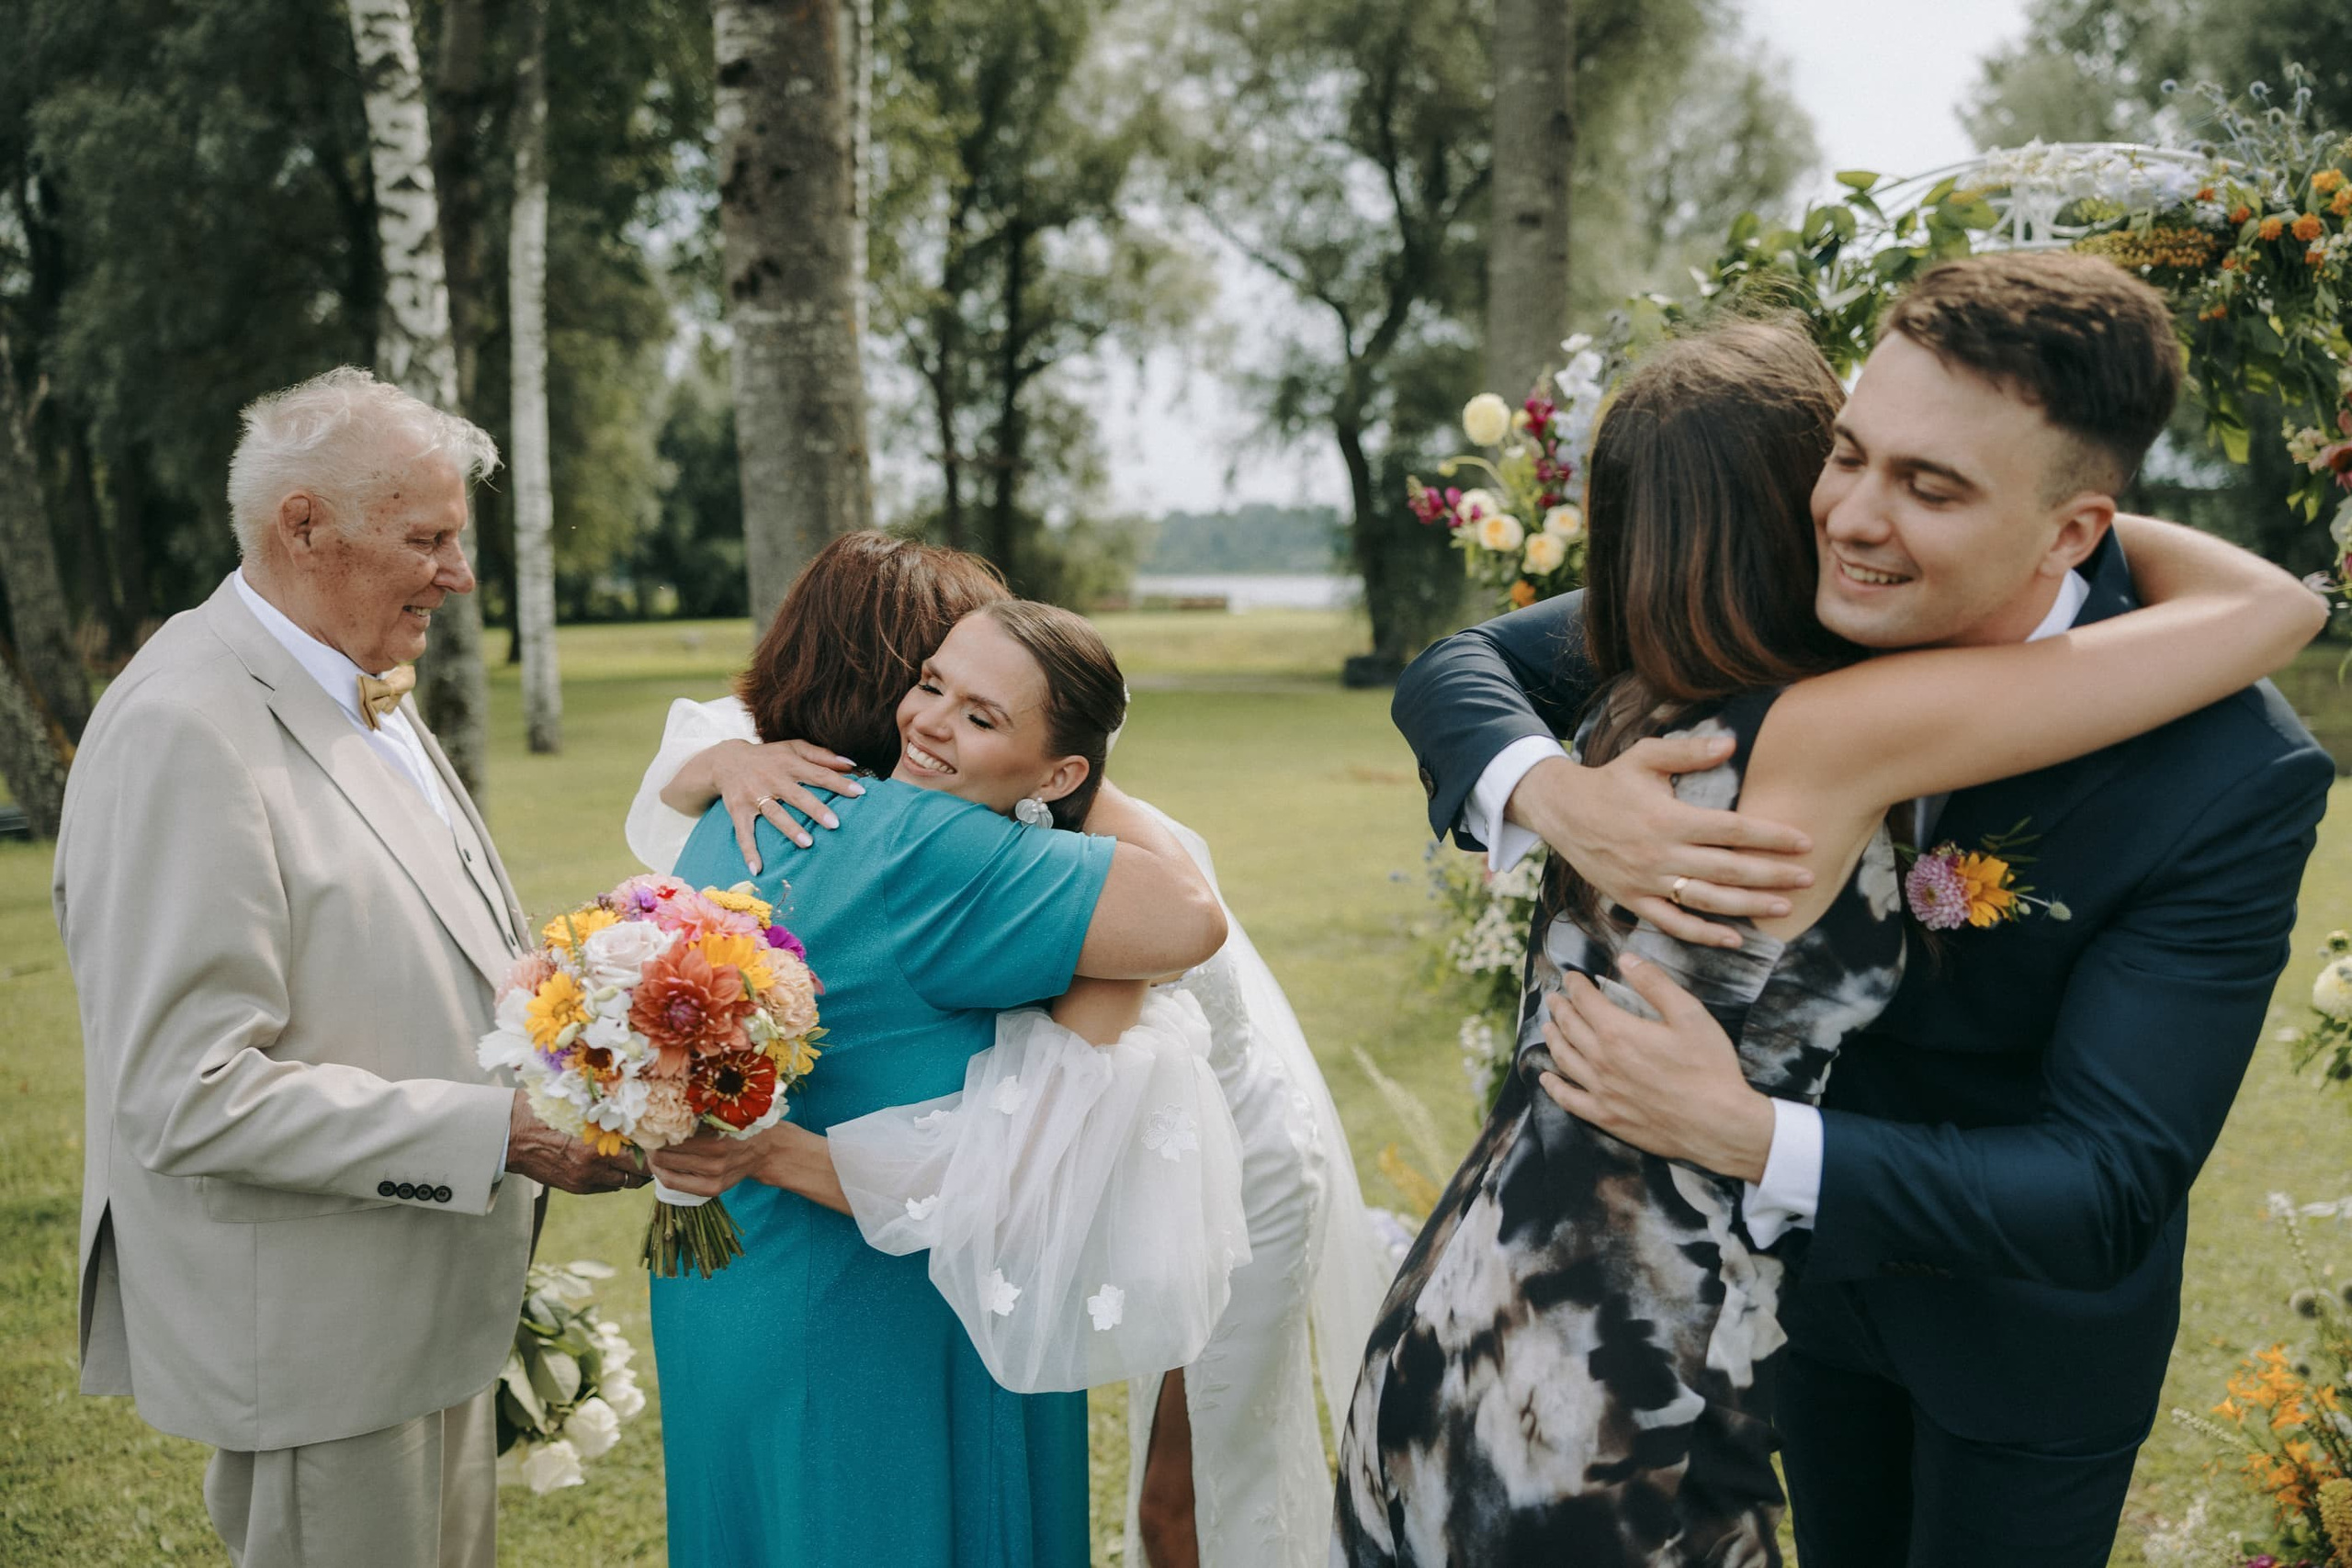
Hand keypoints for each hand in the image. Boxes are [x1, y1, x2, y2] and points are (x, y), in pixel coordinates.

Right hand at [503, 1092, 647, 1194]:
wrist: (509, 1135)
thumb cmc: (543, 1112)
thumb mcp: (578, 1108)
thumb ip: (607, 1114)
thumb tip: (637, 1111)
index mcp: (595, 1147)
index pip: (641, 1157)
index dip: (655, 1150)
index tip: (662, 1140)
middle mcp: (593, 1168)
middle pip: (638, 1175)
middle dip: (648, 1164)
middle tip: (654, 1150)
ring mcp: (584, 1181)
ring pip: (624, 1183)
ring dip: (631, 1171)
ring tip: (634, 1155)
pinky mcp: (575, 1188)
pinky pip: (606, 1187)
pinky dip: (613, 1177)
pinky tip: (611, 1161)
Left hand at [646, 1126, 785, 1198]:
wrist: (766, 1148)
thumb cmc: (740, 1123)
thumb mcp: (723, 1112)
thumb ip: (697, 1114)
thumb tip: (660, 1112)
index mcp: (716, 1136)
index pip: (671, 1135)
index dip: (654, 1129)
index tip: (645, 1122)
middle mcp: (715, 1159)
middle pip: (665, 1154)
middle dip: (651, 1145)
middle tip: (645, 1135)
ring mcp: (713, 1177)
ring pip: (667, 1170)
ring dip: (654, 1159)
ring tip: (650, 1148)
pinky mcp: (712, 1190)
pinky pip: (675, 1184)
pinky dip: (663, 1173)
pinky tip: (661, 1165)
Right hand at [705, 739, 861, 870]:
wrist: (726, 760)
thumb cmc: (770, 756)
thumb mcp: (794, 748)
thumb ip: (822, 755)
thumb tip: (852, 763)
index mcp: (789, 764)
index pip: (818, 774)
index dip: (839, 783)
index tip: (860, 793)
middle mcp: (772, 779)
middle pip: (797, 795)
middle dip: (815, 809)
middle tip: (835, 824)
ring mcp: (754, 795)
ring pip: (774, 813)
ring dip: (790, 829)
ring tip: (808, 843)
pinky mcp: (738, 810)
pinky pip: (743, 833)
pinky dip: (749, 851)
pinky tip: (757, 869)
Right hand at [1510, 739, 1812, 948]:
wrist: (1561, 810)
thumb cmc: (1609, 780)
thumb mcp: (1646, 756)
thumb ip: (1690, 751)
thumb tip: (1732, 744)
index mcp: (1669, 818)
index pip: (1733, 831)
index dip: (1772, 837)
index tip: (1805, 842)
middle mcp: (1660, 854)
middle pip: (1728, 870)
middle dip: (1773, 875)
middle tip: (1809, 878)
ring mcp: (1646, 882)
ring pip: (1706, 901)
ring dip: (1748, 907)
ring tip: (1785, 908)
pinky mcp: (1632, 900)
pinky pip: (1672, 923)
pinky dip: (1703, 934)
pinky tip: (1734, 937)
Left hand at [1534, 955, 1777, 1182]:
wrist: (1719, 1123)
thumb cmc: (1709, 1067)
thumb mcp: (1690, 1014)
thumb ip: (1655, 984)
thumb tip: (1626, 959)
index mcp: (1618, 1032)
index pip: (1586, 1001)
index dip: (1576, 985)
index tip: (1571, 977)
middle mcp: (1601, 1060)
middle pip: (1570, 1027)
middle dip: (1560, 1008)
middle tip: (1554, 998)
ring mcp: (1601, 1091)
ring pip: (1565, 1059)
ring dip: (1553, 1039)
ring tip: (1548, 1027)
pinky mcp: (1607, 1117)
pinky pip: (1569, 1100)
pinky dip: (1553, 1087)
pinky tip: (1547, 1078)